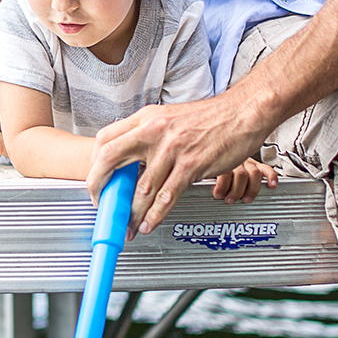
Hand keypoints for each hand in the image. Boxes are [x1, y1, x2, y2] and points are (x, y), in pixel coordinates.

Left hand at [88, 95, 271, 237]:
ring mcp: (171, 148)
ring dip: (131, 212)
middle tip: (101, 206)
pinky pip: (166, 196)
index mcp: (146, 118)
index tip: (97, 180)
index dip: (94, 164)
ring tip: (128, 225)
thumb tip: (132, 160)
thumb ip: (149, 136)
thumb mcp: (169, 118)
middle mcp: (153, 130)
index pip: (104, 139)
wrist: (243, 112)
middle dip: (99, 187)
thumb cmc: (210, 117)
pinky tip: (149, 223)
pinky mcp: (191, 165)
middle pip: (109, 159)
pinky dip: (155, 215)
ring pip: (140, 187)